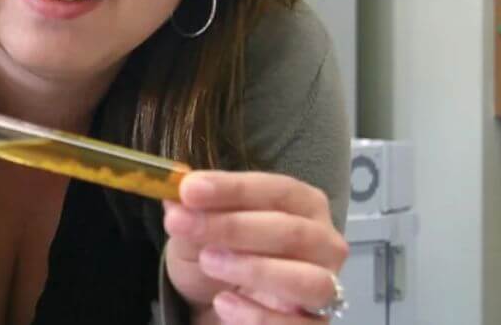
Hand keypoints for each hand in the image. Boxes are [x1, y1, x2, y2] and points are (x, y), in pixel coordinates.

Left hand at [163, 171, 348, 323]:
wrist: (216, 305)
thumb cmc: (218, 255)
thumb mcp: (197, 231)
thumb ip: (191, 213)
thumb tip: (175, 195)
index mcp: (302, 205)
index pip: (277, 190)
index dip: (234, 188)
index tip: (189, 190)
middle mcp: (323, 243)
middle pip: (292, 232)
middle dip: (234, 227)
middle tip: (182, 224)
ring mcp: (326, 288)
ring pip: (307, 280)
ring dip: (255, 269)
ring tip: (207, 261)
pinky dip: (258, 315)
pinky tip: (223, 303)